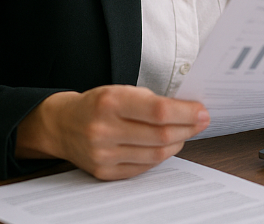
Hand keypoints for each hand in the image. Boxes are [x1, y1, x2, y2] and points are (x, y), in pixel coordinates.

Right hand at [15, 85, 209, 179]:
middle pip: (160, 135)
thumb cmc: (97, 104)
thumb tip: (189, 110)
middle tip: (201, 121)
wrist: (62, 125)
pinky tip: (167, 146)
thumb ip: (151, 100)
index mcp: (109, 102)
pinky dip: (160, 156)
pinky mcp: (104, 172)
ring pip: (156, 154)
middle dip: (188, 128)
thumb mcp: (120, 90)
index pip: (158, 110)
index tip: (202, 111)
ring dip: (178, 143)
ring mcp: (103, 154)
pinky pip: (143, 167)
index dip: (186, 112)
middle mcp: (103, 129)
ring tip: (186, 133)